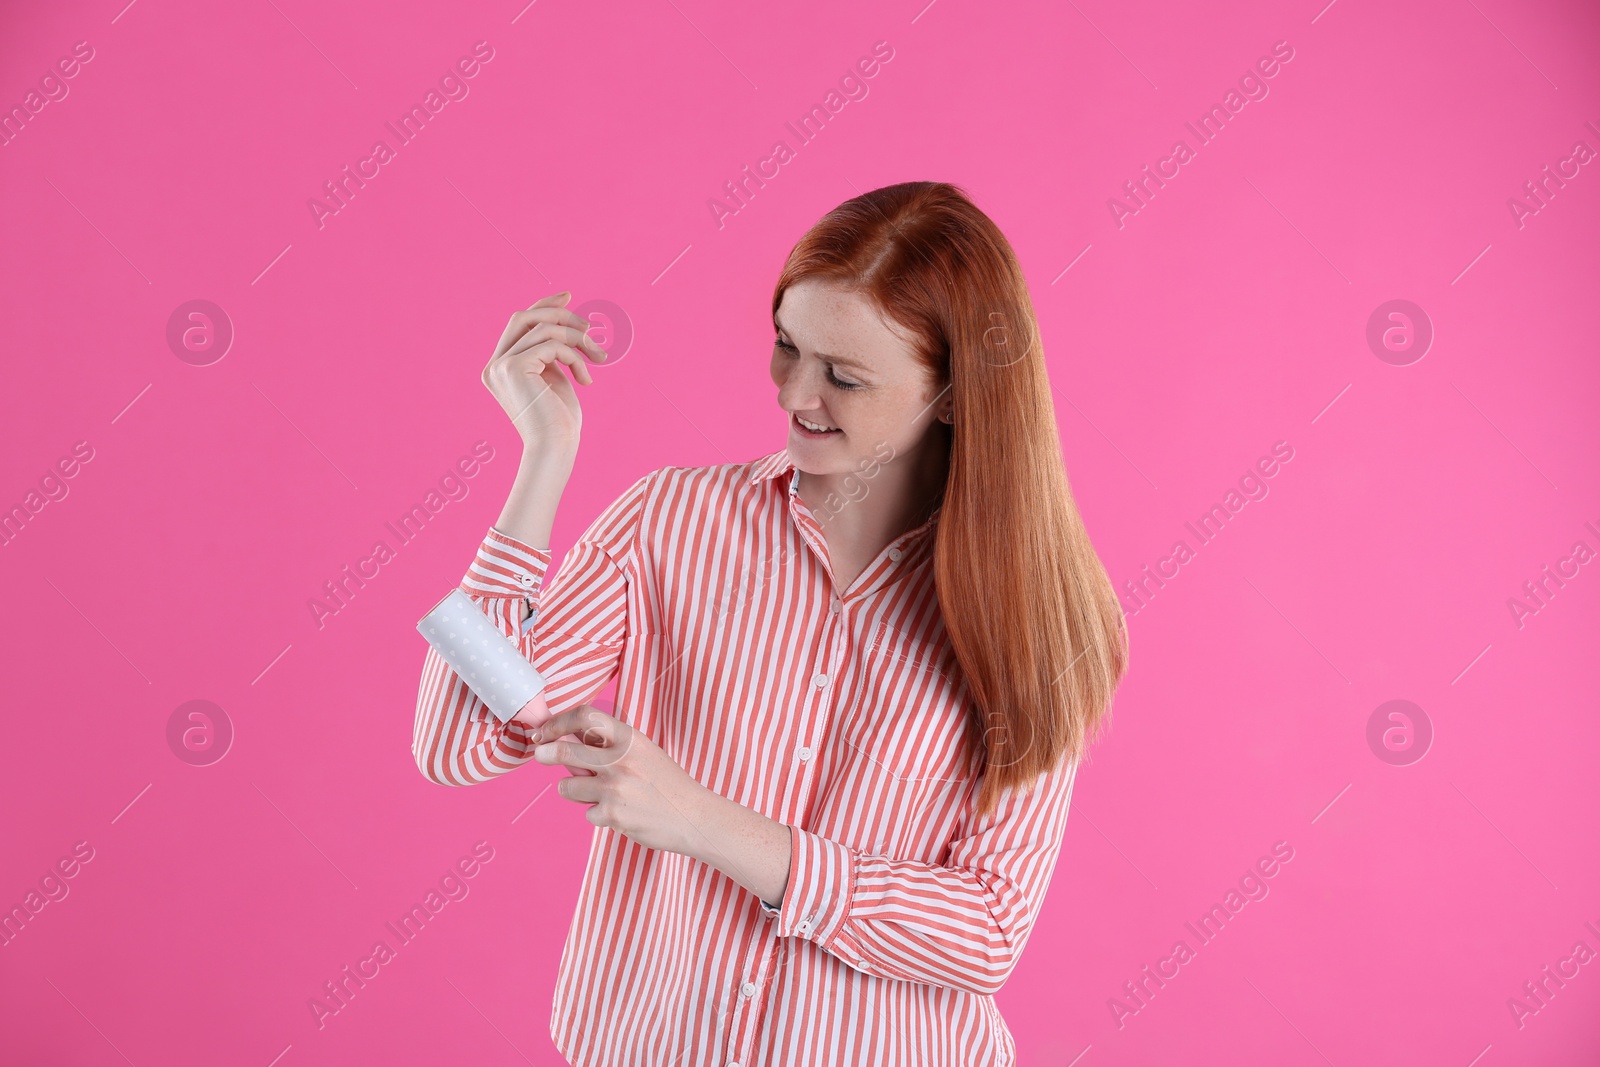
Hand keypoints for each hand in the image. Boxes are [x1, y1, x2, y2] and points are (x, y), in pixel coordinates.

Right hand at [482, 291, 609, 451]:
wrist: (556, 449)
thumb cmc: (560, 422)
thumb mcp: (555, 378)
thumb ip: (550, 352)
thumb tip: (562, 322)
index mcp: (500, 367)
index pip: (519, 323)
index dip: (543, 305)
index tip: (569, 296)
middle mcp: (494, 365)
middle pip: (525, 317)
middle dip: (560, 315)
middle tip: (590, 328)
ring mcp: (500, 366)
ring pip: (545, 329)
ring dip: (578, 340)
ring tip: (599, 359)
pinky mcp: (513, 368)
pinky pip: (553, 345)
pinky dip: (576, 357)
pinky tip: (586, 380)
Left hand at [530, 705, 712, 855]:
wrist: (694, 817)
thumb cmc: (667, 784)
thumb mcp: (643, 752)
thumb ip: (609, 746)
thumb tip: (566, 739)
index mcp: (630, 739)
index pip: (585, 717)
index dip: (559, 722)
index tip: (546, 731)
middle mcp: (620, 760)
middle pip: (565, 751)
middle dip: (545, 753)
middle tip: (540, 754)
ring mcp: (615, 788)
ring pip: (568, 787)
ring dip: (575, 791)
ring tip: (601, 793)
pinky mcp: (612, 815)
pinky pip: (587, 813)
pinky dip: (598, 815)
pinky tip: (621, 813)